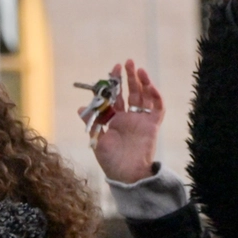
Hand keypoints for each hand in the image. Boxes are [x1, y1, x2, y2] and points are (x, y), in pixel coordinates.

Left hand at [88, 60, 163, 183]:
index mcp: (115, 119)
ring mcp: (142, 119)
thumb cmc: (110, 161)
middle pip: (131, 92)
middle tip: (127, 62)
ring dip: (143, 82)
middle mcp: (129, 116)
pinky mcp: (153, 124)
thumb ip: (92, 123)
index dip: (115, 83)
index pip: (116, 96)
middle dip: (129, 77)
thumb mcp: (96, 140)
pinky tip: (149, 86)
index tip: (113, 70)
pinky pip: (157, 107)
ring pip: (145, 96)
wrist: (126, 175)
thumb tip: (80, 108)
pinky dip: (155, 96)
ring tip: (139, 70)